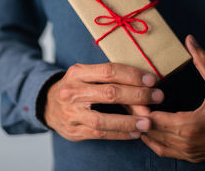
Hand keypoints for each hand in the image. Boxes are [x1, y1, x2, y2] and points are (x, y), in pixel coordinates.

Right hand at [44, 63, 163, 140]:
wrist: (47, 105)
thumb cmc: (74, 87)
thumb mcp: (85, 76)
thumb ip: (108, 80)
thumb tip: (144, 88)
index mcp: (77, 73)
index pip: (109, 71)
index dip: (132, 75)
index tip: (151, 80)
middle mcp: (72, 91)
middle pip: (109, 93)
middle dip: (137, 95)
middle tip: (157, 97)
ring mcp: (71, 113)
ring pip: (103, 119)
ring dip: (129, 121)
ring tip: (148, 122)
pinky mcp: (73, 130)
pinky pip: (100, 134)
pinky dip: (119, 134)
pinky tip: (134, 133)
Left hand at [141, 35, 204, 162]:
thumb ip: (204, 61)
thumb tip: (190, 40)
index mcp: (190, 126)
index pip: (151, 118)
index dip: (139, 106)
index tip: (132, 94)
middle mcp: (186, 144)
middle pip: (149, 130)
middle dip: (137, 115)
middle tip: (129, 100)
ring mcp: (189, 153)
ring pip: (155, 143)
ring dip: (144, 128)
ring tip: (136, 112)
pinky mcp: (192, 158)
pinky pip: (165, 151)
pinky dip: (154, 140)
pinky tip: (150, 128)